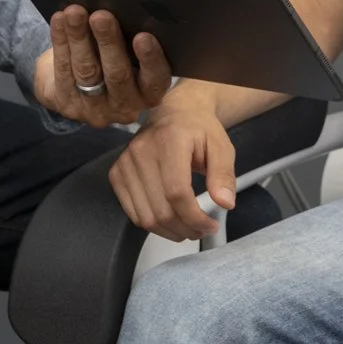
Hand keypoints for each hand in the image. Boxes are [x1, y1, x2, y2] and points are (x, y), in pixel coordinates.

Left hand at [32, 8, 172, 127]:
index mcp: (148, 92)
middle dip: (108, 42)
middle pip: (117, 74)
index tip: (143, 36)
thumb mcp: (129, 55)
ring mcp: (94, 108)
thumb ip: (132, 41)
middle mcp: (125, 106)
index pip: (155, 80)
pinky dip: (61, 41)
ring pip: (87, 71)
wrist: (76, 86)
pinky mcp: (67, 103)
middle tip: (101, 16)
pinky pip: (63, 70)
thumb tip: (126, 7)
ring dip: (80, 38)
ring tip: (75, 13)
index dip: (150, 60)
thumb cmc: (114, 59)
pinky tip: (60, 20)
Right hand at [106, 93, 233, 240]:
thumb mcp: (221, 147)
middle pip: (160, 210)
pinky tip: (170, 219)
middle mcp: (141, 151)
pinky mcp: (117, 173)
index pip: (177, 192)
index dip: (194, 217)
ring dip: (169, 231)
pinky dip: (153, 224)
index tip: (211, 225)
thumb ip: (224, 174)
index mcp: (169, 140)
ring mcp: (125, 163)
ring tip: (188, 227)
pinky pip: (133, 213)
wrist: (174, 112)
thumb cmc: (199, 129)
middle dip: (185, 229)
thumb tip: (225, 203)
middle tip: (202, 229)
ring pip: (145, 217)